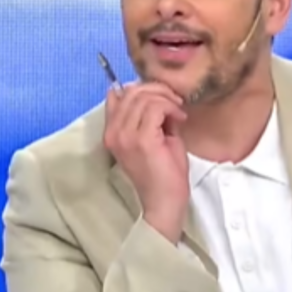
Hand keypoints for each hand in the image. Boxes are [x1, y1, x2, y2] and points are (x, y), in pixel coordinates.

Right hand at [103, 82, 189, 242]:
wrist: (164, 202)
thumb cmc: (162, 173)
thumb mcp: (152, 137)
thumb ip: (150, 115)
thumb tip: (158, 93)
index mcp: (112, 132)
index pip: (118, 95)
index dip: (142, 89)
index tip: (162, 98)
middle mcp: (114, 132)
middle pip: (132, 92)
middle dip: (158, 90)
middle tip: (175, 102)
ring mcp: (125, 136)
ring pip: (144, 97)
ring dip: (166, 99)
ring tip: (178, 112)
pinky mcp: (142, 140)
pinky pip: (156, 107)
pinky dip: (171, 108)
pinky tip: (179, 119)